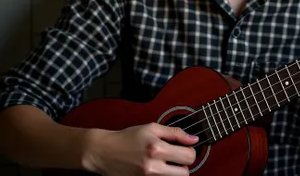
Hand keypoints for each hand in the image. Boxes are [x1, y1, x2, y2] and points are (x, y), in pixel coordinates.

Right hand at [83, 122, 198, 175]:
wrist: (106, 151)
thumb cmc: (128, 137)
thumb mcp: (152, 128)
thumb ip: (175, 133)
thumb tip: (193, 139)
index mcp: (157, 148)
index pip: (188, 156)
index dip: (190, 151)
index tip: (185, 148)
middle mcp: (153, 166)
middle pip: (185, 174)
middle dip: (184, 165)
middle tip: (177, 157)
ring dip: (174, 172)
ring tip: (166, 162)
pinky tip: (158, 167)